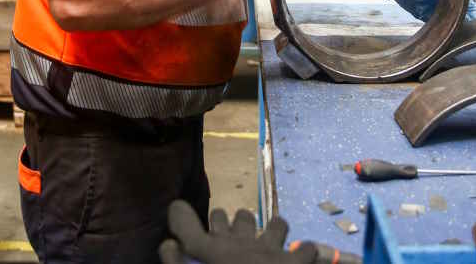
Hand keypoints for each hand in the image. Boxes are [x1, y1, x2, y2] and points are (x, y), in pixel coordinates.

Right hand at [157, 200, 316, 263]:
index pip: (196, 220)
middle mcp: (240, 241)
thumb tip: (168, 244)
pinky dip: (304, 254)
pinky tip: (299, 260)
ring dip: (272, 230)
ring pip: (275, 224)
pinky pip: (307, 249)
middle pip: (236, 217)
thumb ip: (175, 262)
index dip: (190, 216)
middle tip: (230, 238)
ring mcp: (269, 249)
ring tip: (269, 242)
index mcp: (212, 249)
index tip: (190, 218)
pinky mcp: (293, 262)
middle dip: (234, 224)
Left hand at [382, 0, 475, 21]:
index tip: (475, 13)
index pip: (463, 1)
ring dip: (454, 24)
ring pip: (448, 19)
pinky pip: (435, 23)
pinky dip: (441, 27)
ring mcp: (433, 9)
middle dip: (465, 18)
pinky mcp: (424, 15)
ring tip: (462, 29)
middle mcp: (442, 1)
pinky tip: (448, 31)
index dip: (471, 7)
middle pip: (457, 12)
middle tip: (471, 23)